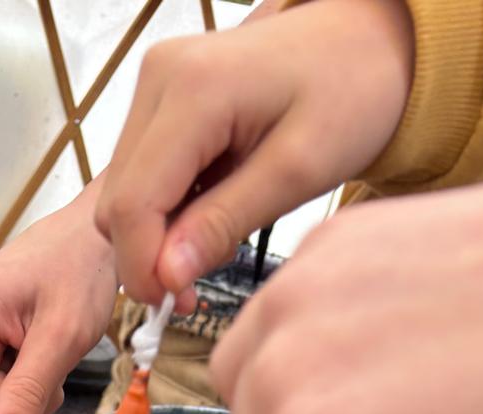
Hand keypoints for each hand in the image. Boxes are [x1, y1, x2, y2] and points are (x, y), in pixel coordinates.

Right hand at [0, 182, 118, 413]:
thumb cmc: (77, 269)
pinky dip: (31, 393)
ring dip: (28, 401)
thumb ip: (28, 391)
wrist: (91, 241)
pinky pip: (2, 398)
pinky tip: (46, 359)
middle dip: (12, 411)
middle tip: (51, 378)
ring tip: (52, 358)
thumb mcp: (61, 334)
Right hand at [95, 0, 413, 307]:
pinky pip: (142, 174)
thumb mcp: (297, 172)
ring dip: (159, 235)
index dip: (145, 268)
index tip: (178, 304)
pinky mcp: (161, 97)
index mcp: (193, 89)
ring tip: (218, 238)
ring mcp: (155, 83)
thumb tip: (167, 275)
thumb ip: (224, 223)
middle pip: (117, 202)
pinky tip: (211, 210)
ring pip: (123, 192)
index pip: (133, 203)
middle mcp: (159, 77)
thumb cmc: (350, 91)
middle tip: (199, 286)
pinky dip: (167, 209)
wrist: (366, 40)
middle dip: (150, 256)